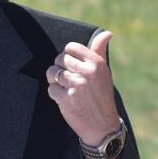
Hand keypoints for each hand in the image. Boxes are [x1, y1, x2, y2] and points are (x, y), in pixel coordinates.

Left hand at [47, 30, 120, 146]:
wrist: (103, 125)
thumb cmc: (101, 95)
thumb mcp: (104, 72)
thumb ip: (99, 51)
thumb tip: (106, 33)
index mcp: (97, 63)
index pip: (71, 47)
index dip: (67, 56)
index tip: (71, 65)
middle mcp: (87, 72)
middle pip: (60, 59)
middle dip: (60, 68)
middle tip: (69, 79)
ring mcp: (77, 86)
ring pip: (53, 73)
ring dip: (56, 81)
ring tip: (66, 88)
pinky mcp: (67, 99)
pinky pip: (51, 89)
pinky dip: (56, 95)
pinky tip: (66, 99)